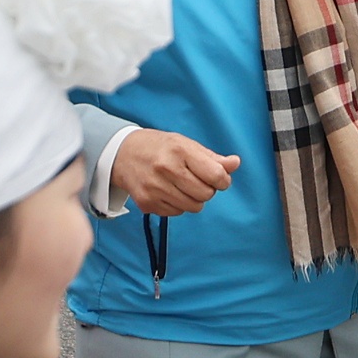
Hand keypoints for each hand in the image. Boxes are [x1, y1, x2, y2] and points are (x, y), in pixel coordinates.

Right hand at [115, 131, 238, 216]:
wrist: (121, 154)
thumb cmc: (159, 148)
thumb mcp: (186, 144)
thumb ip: (212, 157)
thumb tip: (235, 163)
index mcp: (179, 151)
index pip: (216, 175)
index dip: (223, 180)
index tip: (219, 177)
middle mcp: (166, 170)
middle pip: (206, 194)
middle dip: (207, 190)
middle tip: (197, 180)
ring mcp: (155, 188)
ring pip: (193, 207)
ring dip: (193, 199)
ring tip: (182, 185)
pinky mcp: (147, 204)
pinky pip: (177, 213)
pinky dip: (178, 205)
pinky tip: (168, 191)